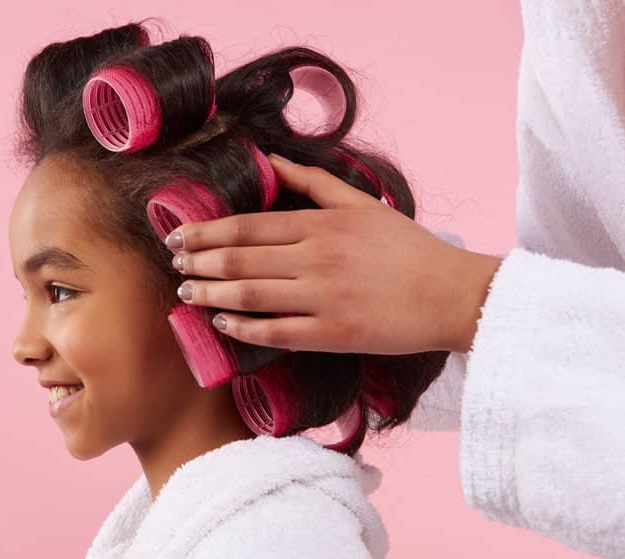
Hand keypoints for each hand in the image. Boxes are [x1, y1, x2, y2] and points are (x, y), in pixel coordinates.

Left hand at [167, 154, 503, 354]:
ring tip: (186, 292)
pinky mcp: (333, 334)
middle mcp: (317, 258)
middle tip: (173, 264)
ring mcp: (323, 298)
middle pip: (239, 259)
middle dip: (197, 261)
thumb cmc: (406, 249)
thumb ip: (312, 182)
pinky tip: (221, 322)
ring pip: (250, 294)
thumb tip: (270, 159)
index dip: (205, 232)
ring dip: (210, 293)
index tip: (177, 236)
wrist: (452, 295)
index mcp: (321, 224)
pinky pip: (275, 331)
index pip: (246, 226)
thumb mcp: (361, 203)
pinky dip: (242, 327)